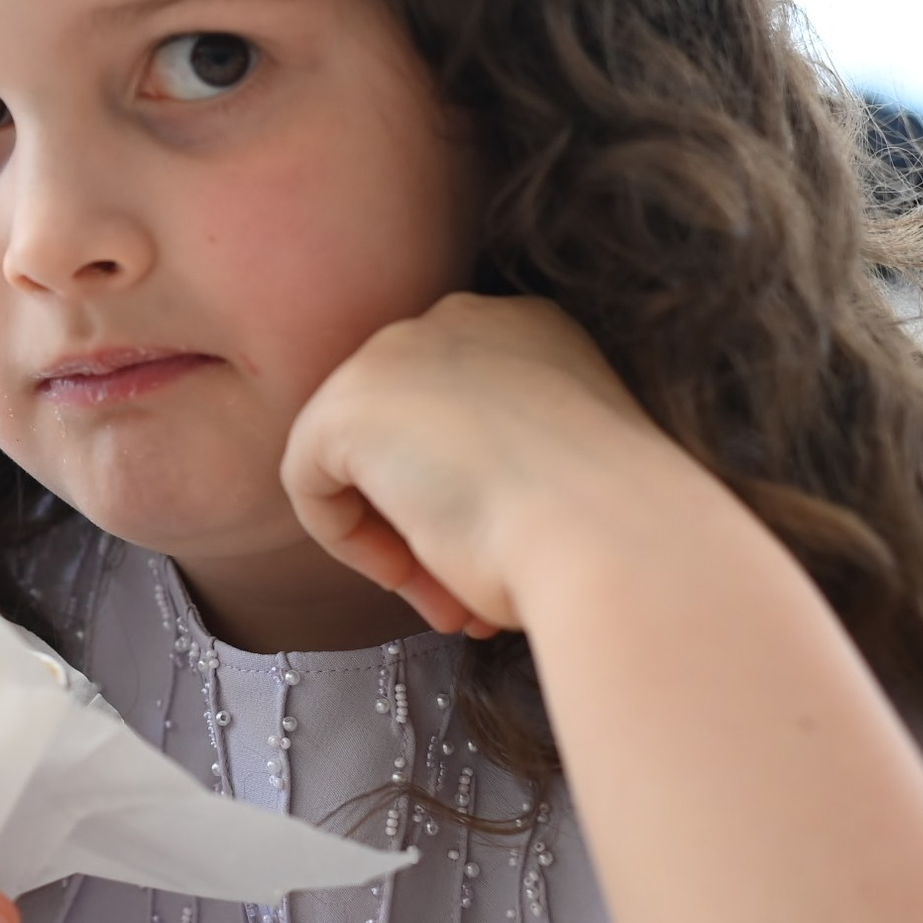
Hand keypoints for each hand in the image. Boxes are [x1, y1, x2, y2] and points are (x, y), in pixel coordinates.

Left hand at [280, 292, 696, 635]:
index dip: (471, 493)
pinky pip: (310, 481)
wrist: (612, 536)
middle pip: (407, 428)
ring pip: (361, 456)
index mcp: (532, 330)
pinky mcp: (344, 405)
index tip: (499, 557)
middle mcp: (464, 318)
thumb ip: (505, 470)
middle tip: (464, 596)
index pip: (462, 411)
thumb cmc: (611, 528)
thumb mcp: (566, 476)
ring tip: (450, 604)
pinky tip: (406, 576)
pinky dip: (347, 540)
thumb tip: (450, 521)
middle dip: (428, 517)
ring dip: (398, 536)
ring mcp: (398, 351)